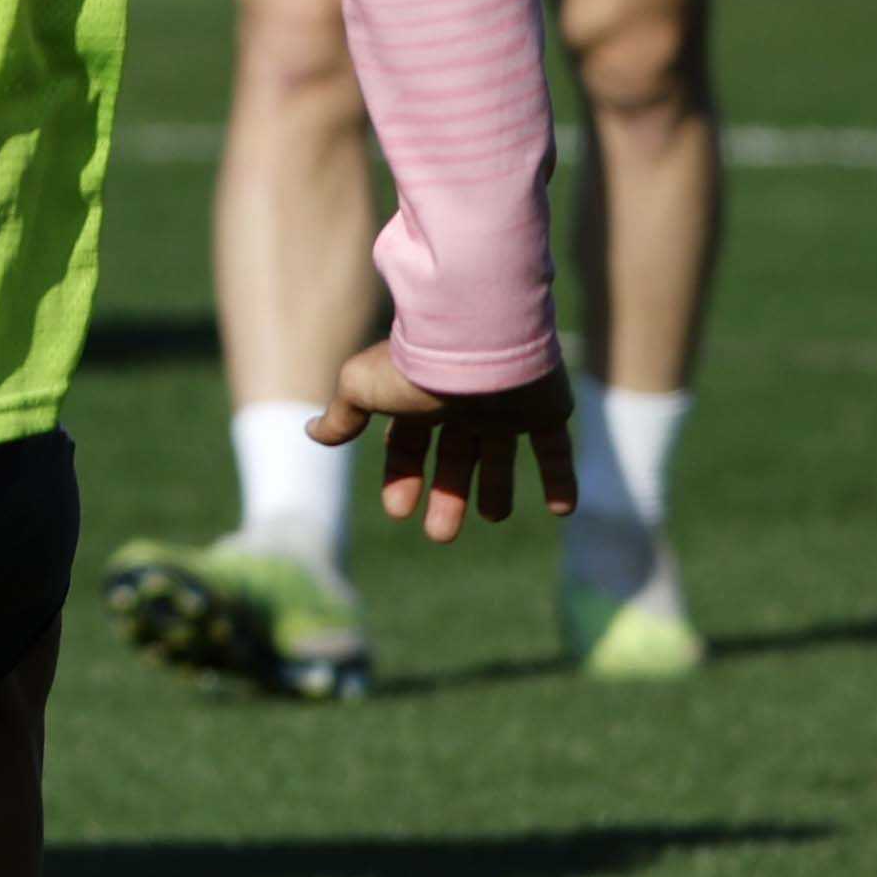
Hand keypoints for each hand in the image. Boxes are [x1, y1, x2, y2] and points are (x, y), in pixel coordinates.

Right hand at [311, 344, 578, 543]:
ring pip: (500, 454)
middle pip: (455, 456)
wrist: (475, 340)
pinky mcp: (545, 409)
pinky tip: (563, 511)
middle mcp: (463, 403)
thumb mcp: (362, 390)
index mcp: (421, 398)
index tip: (399, 511)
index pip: (409, 445)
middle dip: (447, 496)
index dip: (402, 478)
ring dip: (496, 488)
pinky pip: (555, 448)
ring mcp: (505, 406)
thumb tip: (312, 433)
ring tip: (494, 517)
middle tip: (441, 536)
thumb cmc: (412, 367)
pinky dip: (560, 478)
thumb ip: (342, 416)